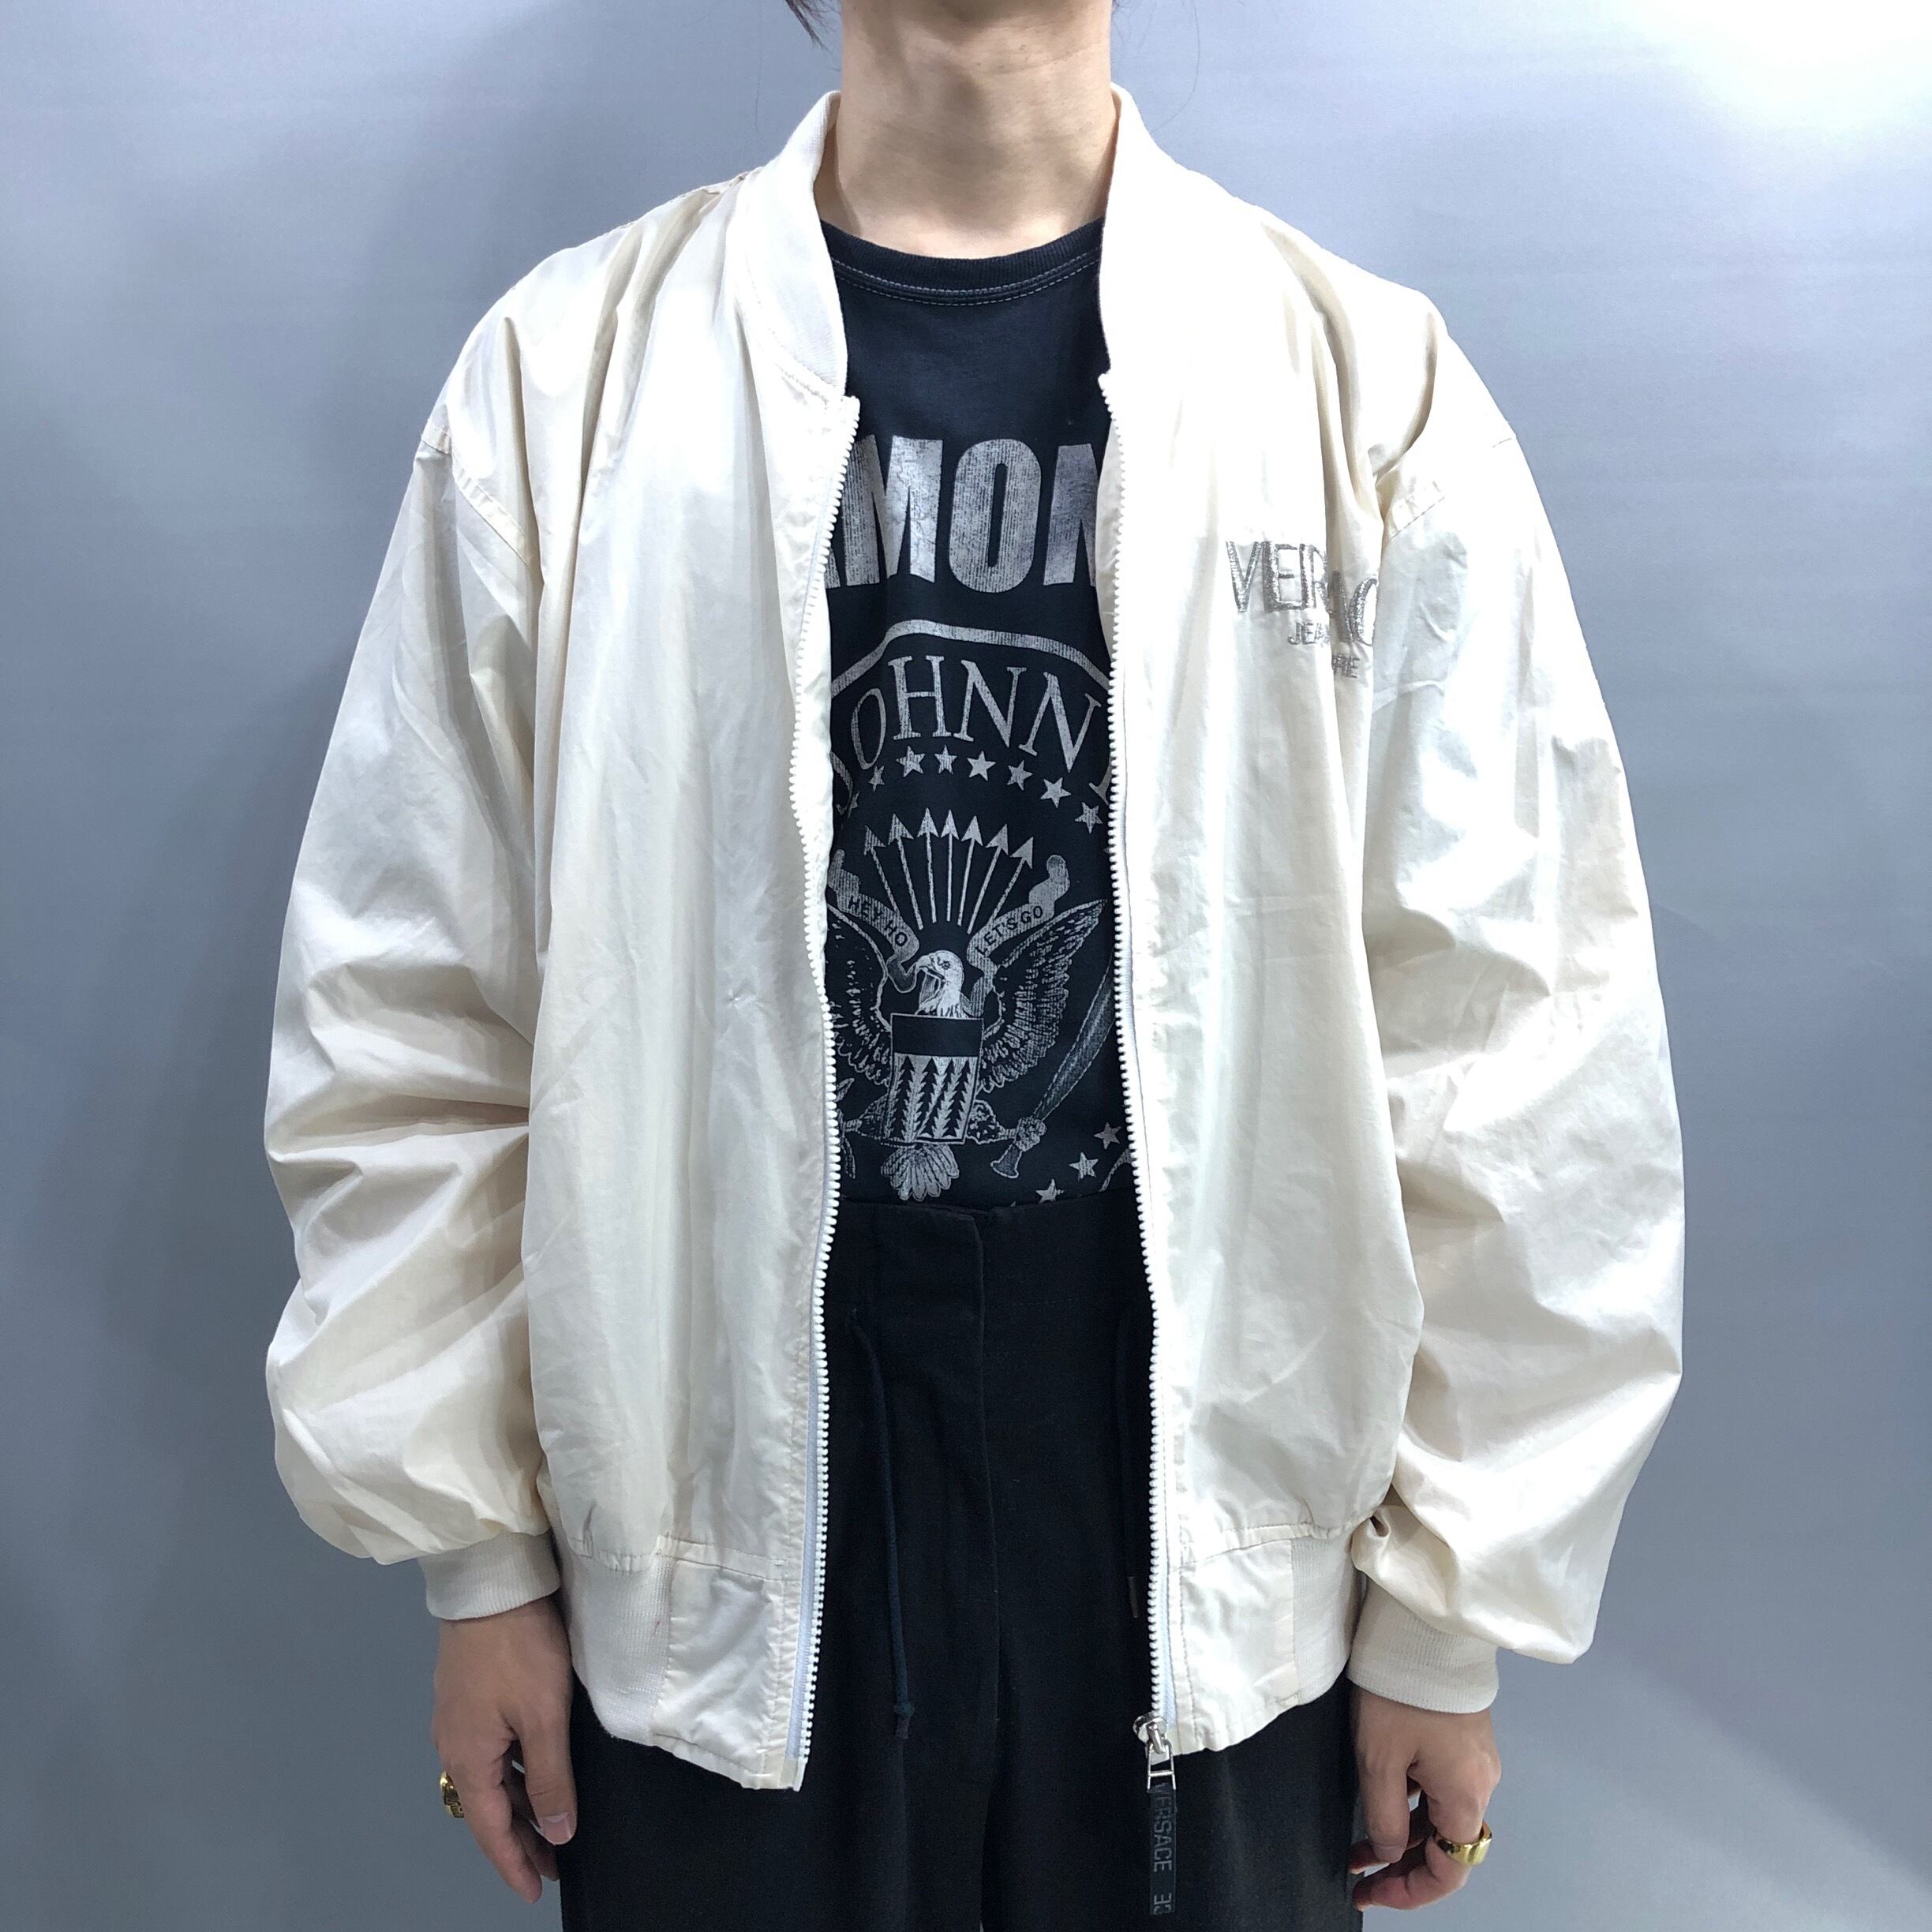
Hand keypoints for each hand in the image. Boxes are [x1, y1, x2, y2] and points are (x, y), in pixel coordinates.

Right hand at [430, 1592, 577, 1903]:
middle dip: (521, 1839)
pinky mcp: (469, 1692)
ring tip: (554, 1824)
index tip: (536, 1893)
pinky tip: (537, 1770)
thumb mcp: (544, 1715)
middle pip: (489, 1807)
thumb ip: (550, 1776)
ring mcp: (458, 1717)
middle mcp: (454, 1744)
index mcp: (467, 1758)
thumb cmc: (520, 1649)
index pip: (490, 1829)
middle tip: (555, 1864)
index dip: (514, 1864)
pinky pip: (492, 1750)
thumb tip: (556, 1834)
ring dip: (520, 1803)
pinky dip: (514, 1771)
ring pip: (491, 1777)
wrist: (491, 1581)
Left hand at [1347, 1683, 1500, 1910]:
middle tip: (1358, 1874)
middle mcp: (1480, 1785)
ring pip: (1441, 1817)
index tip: (1369, 1893)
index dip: (1408, 1892)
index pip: (1448, 1871)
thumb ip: (1385, 1817)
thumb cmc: (1400, 1695)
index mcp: (1465, 1797)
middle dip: (1400, 1867)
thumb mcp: (1379, 1760)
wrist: (1425, 1630)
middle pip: (1445, 1846)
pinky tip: (1382, 1802)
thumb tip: (1387, 1852)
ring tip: (1358, 1846)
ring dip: (1403, 1836)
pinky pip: (1442, 1788)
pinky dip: (1413, 1805)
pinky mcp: (1465, 1738)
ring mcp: (1475, 1760)